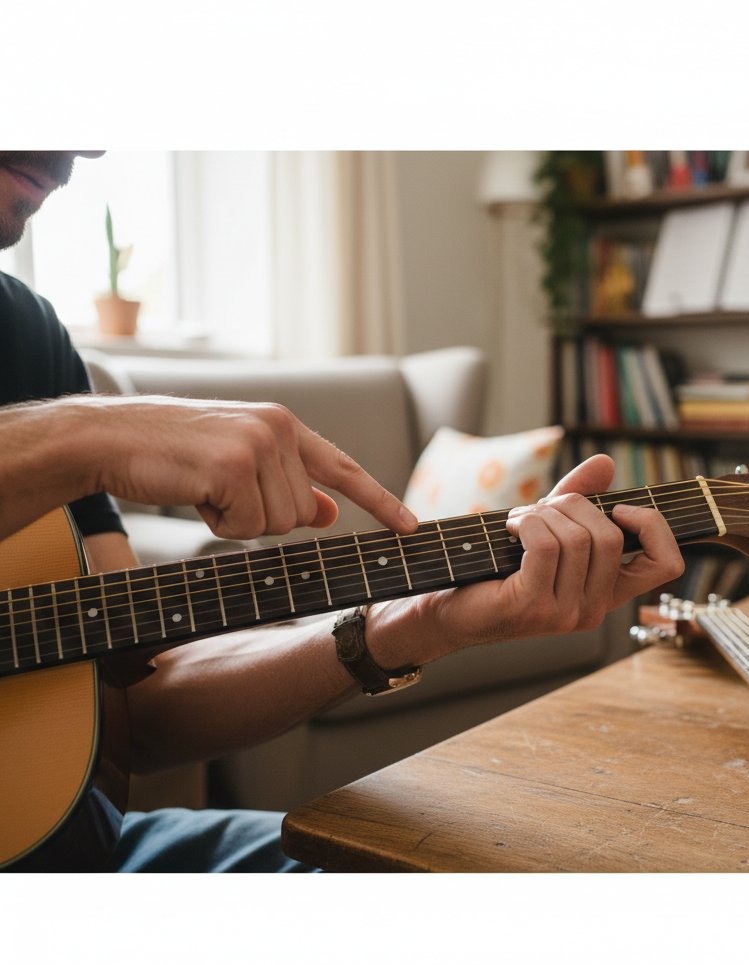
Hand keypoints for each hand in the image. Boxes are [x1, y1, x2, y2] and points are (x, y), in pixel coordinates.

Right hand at [76, 394, 417, 537]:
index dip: (379, 501)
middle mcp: (278, 428)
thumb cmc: (173, 454)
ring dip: (237, 521)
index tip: (410, 527)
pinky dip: (219, 524)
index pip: (343, 467)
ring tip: (204, 489)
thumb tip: (329, 514)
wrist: (110, 438)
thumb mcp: (240, 465)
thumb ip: (289, 485)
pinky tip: (195, 493)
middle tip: (219, 492)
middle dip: (260, 517)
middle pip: (303, 514)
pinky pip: (248, 528)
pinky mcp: (234, 466)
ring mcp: (258, 445)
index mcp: (283, 424)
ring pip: (278, 524)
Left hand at [370, 454, 683, 664]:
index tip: (619, 507)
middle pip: (611, 536)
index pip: (666, 564)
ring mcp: (564, 614)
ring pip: (578, 538)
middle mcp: (593, 610)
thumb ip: (579, 497)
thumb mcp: (546, 525)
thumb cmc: (495, 566)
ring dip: (542, 514)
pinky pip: (546, 546)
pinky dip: (527, 524)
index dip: (654, 526)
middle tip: (540, 509)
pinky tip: (509, 530)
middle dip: (573, 506)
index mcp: (606, 592)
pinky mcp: (531, 607)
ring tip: (518, 522)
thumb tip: (605, 463)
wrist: (444, 605)